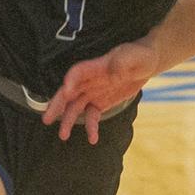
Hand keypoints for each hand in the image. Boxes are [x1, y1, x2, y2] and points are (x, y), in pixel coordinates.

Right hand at [42, 40, 158, 144]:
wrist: (147, 63)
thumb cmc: (139, 55)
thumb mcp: (133, 56)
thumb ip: (123, 62)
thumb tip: (114, 69)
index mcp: (96, 66)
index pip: (78, 72)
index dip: (71, 80)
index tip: (66, 90)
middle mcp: (90, 80)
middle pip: (69, 92)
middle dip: (57, 105)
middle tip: (47, 119)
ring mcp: (94, 92)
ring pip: (76, 107)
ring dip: (68, 121)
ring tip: (63, 136)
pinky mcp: (101, 102)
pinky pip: (92, 116)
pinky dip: (91, 127)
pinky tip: (93, 139)